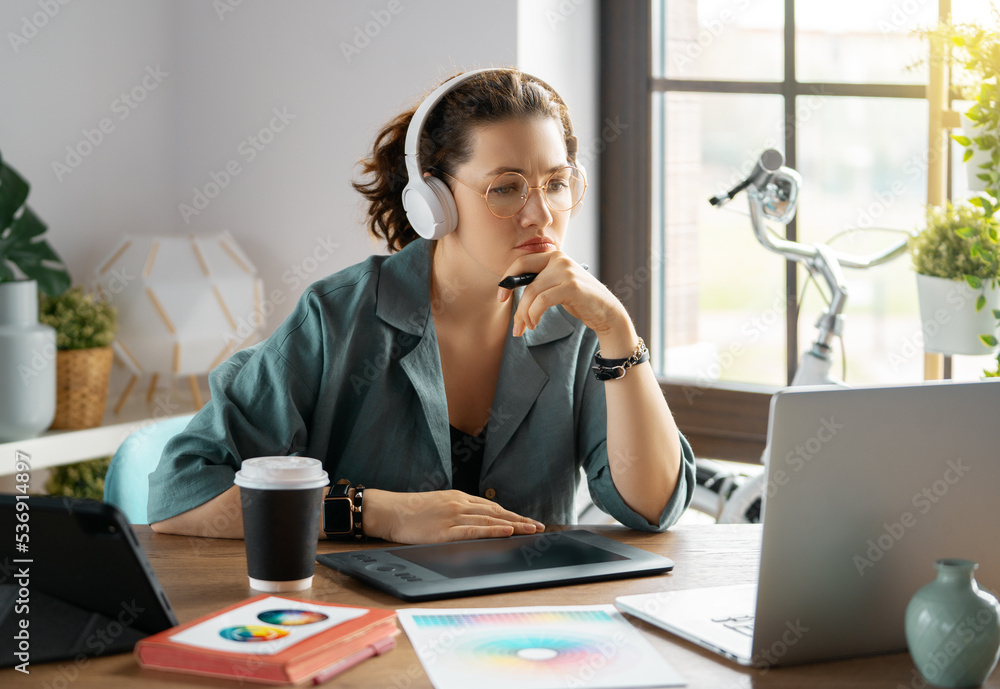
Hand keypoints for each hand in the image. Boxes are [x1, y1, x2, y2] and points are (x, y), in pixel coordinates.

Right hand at [363, 489, 544, 543]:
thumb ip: (457, 510)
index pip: (492, 507)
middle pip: (497, 512)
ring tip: (531, 530)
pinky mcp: (446, 530)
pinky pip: (474, 530)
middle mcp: (460, 504)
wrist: (390, 510)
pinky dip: (493, 530)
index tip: (527, 521)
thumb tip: (474, 520)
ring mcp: (454, 516)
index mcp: (459, 498)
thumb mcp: (439, 503)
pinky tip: (507, 531)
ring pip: (490, 520)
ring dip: (514, 525)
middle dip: (520, 520)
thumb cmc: (411, 510)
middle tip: (539, 527)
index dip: (512, 515)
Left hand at [497, 252, 628, 341]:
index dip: (507, 279)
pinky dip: (534, 314)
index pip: (521, 262)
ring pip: (532, 292)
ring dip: (524, 314)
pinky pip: (542, 300)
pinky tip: (535, 323)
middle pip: (523, 277)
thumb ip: (538, 281)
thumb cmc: (579, 300)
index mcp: (553, 256)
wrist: (606, 312)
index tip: (501, 297)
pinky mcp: (571, 286)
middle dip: (514, 300)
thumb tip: (507, 287)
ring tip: (527, 327)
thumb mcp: (556, 285)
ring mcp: (566, 271)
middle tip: (513, 323)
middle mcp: (559, 259)